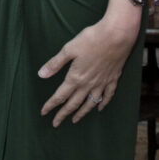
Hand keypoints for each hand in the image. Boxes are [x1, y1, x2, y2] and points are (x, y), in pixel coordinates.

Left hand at [37, 5, 140, 126]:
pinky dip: (103, 104)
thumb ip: (55, 64)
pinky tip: (100, 108)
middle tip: (56, 123)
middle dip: (63, 114)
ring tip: (75, 120)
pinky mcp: (113, 79)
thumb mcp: (69, 49)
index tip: (44, 113)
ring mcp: (102, 83)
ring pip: (90, 103)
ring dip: (82, 113)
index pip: (60, 96)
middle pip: (74, 104)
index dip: (51, 105)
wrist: (117, 35)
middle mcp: (89, 84)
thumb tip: (41, 75)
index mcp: (76, 77)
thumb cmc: (91, 39)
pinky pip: (108, 96)